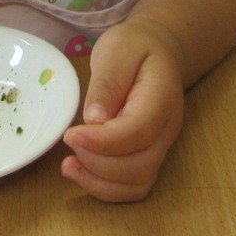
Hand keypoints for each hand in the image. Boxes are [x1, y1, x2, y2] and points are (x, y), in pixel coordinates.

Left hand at [60, 18, 185, 202]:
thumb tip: (93, 119)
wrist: (157, 51)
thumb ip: (107, 83)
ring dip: (100, 183)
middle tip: (69, 142)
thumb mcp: (117, 50)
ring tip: (68, 167)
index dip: (102, 142)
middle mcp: (166, 129)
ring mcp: (160, 146)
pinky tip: (81, 172)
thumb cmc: (135, 47)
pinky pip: (133, 186)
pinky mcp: (148, 156)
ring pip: (139, 184)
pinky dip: (106, 188)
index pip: (137, 132)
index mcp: (161, 99)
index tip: (70, 136)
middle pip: (140, 166)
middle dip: (98, 164)